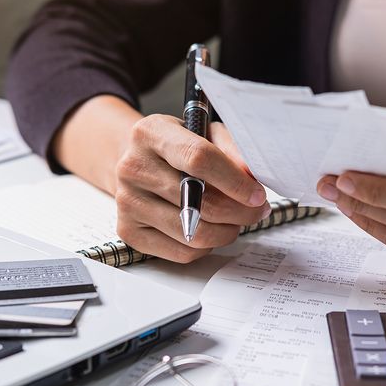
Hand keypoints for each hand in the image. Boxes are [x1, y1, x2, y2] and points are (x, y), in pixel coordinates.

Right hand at [115, 115, 268, 262]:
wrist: (139, 161)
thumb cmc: (179, 147)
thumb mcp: (206, 133)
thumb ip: (231, 150)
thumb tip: (251, 178)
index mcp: (151, 133)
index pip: (198, 159)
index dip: (234, 181)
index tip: (257, 194)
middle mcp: (133, 167)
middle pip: (200, 202)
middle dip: (240, 211)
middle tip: (257, 210)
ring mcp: (128, 202)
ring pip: (194, 233)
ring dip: (227, 231)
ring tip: (236, 219)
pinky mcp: (129, 231)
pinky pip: (182, 252)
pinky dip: (207, 246)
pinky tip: (211, 229)